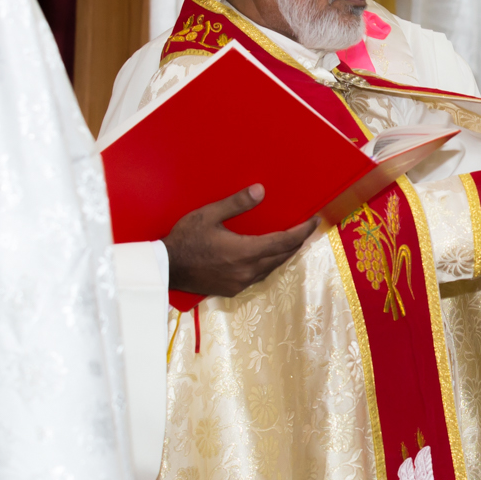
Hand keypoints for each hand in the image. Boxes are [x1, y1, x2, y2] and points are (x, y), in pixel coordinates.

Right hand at [164, 185, 317, 297]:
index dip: (301, 232)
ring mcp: (240, 283)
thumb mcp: (208, 215)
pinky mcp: (233, 289)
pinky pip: (260, 276)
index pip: (283, 242)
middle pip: (282, 256)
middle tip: (306, 228)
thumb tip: (261, 190)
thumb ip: (236, 203)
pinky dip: (270, 264)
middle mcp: (247, 271)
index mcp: (244, 252)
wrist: (167, 268)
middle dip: (297, 242)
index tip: (313, 221)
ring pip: (272, 268)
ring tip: (292, 241)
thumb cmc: (185, 239)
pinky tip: (268, 257)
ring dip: (285, 254)